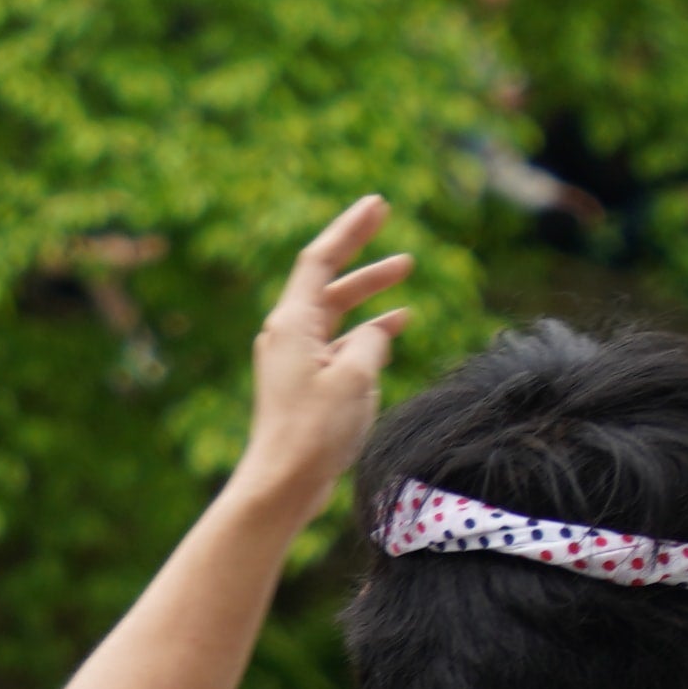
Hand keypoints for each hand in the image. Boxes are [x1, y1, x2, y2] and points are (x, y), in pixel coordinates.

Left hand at [232, 195, 417, 504]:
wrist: (281, 484)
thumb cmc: (313, 431)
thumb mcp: (356, 376)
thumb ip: (373, 341)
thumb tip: (379, 332)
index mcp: (291, 322)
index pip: (320, 258)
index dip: (350, 229)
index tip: (378, 204)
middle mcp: (287, 335)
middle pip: (330, 284)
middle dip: (366, 261)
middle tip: (400, 239)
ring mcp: (293, 360)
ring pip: (337, 315)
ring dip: (370, 296)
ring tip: (406, 275)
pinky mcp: (303, 385)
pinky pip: (338, 345)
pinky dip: (366, 333)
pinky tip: (395, 329)